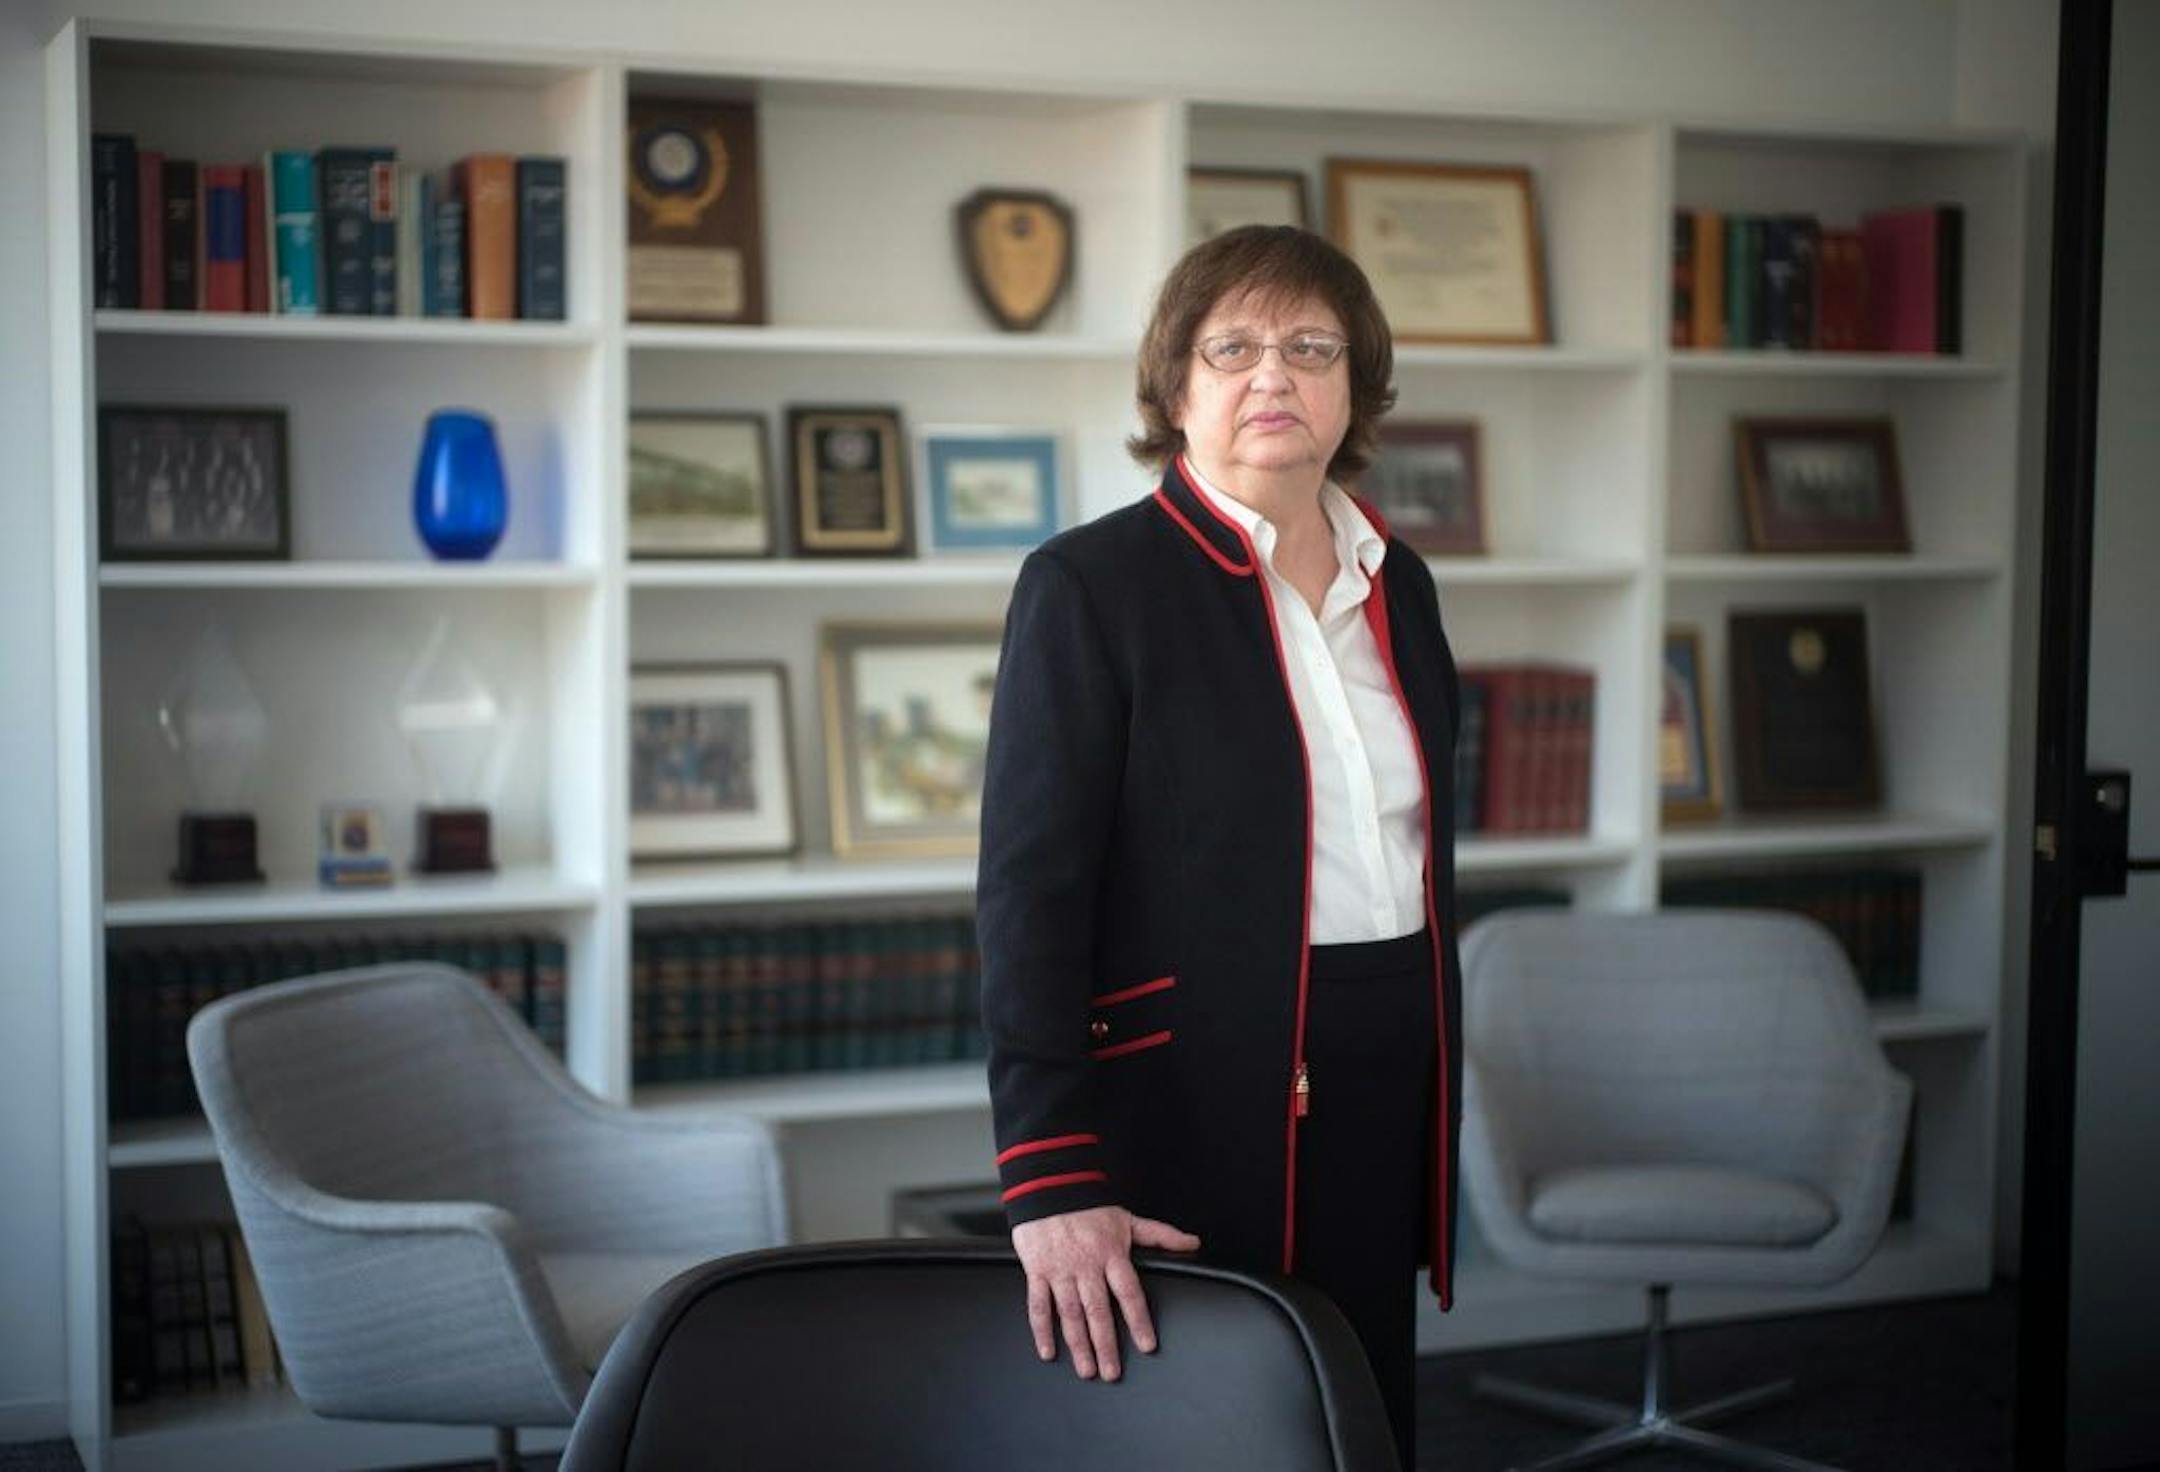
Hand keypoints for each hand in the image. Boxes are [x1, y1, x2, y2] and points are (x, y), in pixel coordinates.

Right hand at [1010, 1205, 1201, 1381]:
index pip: (1129, 1294)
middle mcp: (1086, 1265)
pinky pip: (1038, 1304)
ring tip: (1086, 1369)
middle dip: (1106, 1345)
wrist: (1049, 1184)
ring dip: (1078, 1344)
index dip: (1139, 1321)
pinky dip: (1042, 1329)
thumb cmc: (1088, 1204)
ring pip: (1070, 1313)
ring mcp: (1060, 1269)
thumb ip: (1160, 1235)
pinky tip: (1048, 1351)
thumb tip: (1192, 1242)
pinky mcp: (1037, 1270)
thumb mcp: (1128, 1218)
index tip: (1147, 1346)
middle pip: (1098, 1311)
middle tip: (1111, 1372)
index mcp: (1111, 1254)